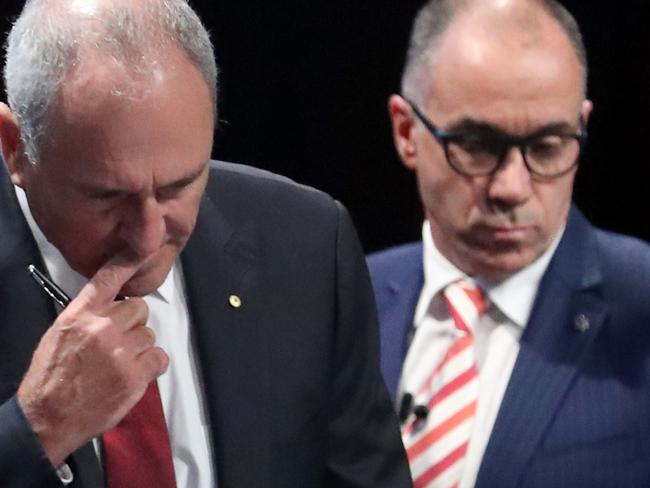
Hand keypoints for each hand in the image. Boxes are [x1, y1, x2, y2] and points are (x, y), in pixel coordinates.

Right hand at [16, 253, 168, 466]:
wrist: (48, 418)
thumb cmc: (51, 376)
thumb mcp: (60, 333)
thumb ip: (88, 315)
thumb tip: (113, 305)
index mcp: (80, 314)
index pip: (109, 278)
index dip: (127, 263)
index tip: (141, 251)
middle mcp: (102, 327)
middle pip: (139, 309)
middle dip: (133, 324)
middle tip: (118, 343)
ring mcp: (121, 351)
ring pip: (149, 335)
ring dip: (140, 348)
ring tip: (120, 364)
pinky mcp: (136, 375)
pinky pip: (160, 357)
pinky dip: (151, 366)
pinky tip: (134, 374)